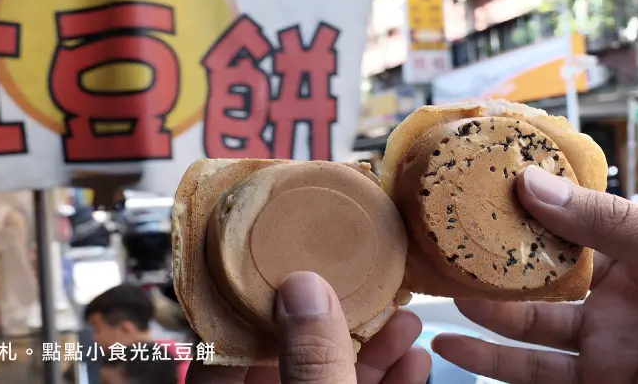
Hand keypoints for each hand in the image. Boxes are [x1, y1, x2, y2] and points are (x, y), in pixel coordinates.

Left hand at [187, 271, 430, 383]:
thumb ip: (310, 364)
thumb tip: (303, 287)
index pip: (224, 348)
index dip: (251, 303)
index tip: (285, 265)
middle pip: (291, 356)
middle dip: (335, 320)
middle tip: (365, 282)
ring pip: (331, 378)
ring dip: (373, 351)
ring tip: (405, 318)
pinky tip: (414, 360)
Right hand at [433, 165, 637, 382]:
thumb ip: (603, 219)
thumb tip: (529, 182)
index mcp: (636, 254)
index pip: (566, 223)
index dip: (522, 209)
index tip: (477, 192)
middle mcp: (615, 299)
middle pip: (537, 278)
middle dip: (491, 265)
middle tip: (445, 249)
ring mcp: (603, 346)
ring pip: (527, 328)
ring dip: (481, 313)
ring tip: (440, 295)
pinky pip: (533, 375)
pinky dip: (488, 362)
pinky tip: (452, 346)